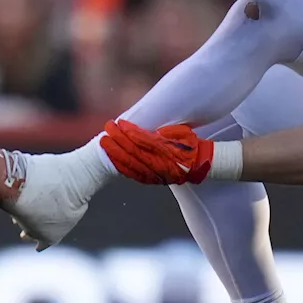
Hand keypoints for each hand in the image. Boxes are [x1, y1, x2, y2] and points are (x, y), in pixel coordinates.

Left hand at [100, 119, 215, 185]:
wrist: (198, 165)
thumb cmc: (190, 147)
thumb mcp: (184, 134)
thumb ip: (171, 133)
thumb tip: (156, 132)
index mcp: (169, 152)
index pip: (145, 141)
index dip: (131, 132)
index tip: (120, 123)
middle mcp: (160, 165)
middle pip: (134, 152)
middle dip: (118, 140)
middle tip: (108, 129)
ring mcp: (154, 174)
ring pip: (131, 164)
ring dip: (115, 152)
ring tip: (105, 142)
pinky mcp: (150, 179)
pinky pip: (132, 174)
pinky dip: (121, 166)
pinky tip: (112, 158)